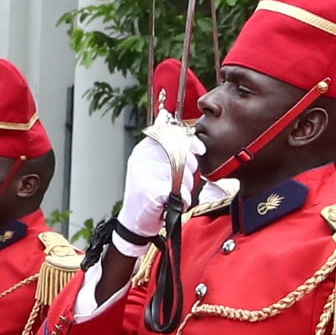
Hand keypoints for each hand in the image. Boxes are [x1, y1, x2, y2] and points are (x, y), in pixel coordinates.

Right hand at [116, 119, 202, 242]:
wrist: (135, 220)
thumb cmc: (149, 190)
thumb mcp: (153, 161)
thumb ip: (163, 141)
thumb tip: (165, 114)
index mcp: (143, 148)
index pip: (172, 134)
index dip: (190, 142)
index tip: (200, 150)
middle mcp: (141, 159)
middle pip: (181, 155)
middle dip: (190, 168)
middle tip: (182, 180)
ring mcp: (144, 175)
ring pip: (182, 175)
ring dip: (186, 188)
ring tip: (174, 193)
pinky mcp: (150, 192)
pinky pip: (179, 192)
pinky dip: (181, 200)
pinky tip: (173, 202)